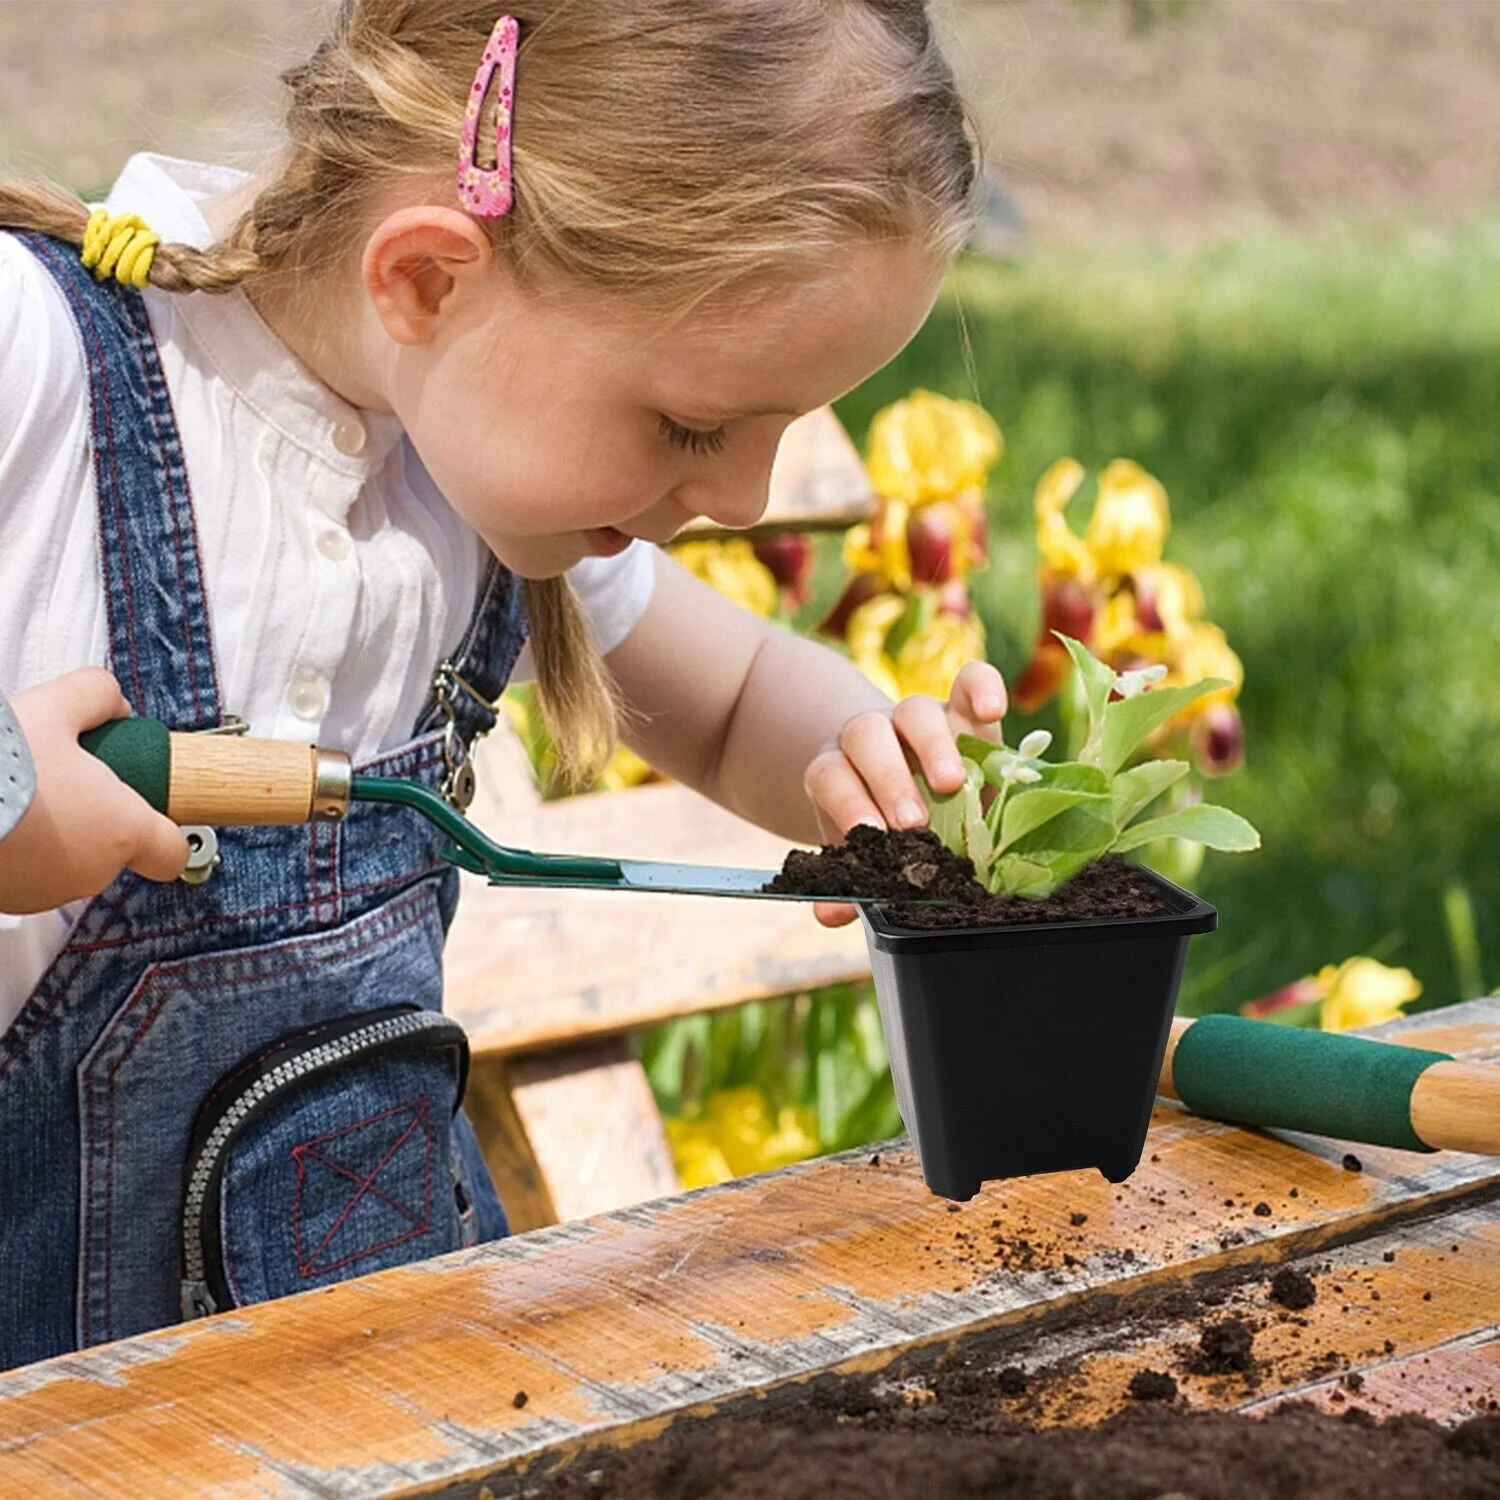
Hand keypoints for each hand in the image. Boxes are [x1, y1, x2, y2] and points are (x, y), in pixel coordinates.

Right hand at [0, 669, 189, 913]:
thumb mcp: (55, 704)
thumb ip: (98, 696)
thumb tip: (114, 705)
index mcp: (122, 831)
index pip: (172, 853)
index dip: (164, 831)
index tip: (147, 807)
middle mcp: (90, 872)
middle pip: (114, 851)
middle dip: (96, 818)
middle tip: (64, 780)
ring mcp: (44, 892)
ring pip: (66, 864)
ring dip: (54, 835)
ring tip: (23, 795)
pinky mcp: (4, 899)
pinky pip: (25, 874)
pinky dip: (19, 850)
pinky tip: (0, 817)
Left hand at [802, 661, 1007, 926]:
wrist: (908, 780)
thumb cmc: (887, 828)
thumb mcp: (866, 853)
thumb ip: (851, 879)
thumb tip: (831, 914)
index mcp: (841, 770)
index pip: (831, 775)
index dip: (847, 801)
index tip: (871, 835)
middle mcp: (875, 737)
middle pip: (867, 737)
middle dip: (888, 779)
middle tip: (913, 822)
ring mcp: (919, 718)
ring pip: (916, 711)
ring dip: (933, 745)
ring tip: (952, 784)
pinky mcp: (965, 706)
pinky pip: (970, 681)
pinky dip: (982, 686)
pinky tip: (994, 707)